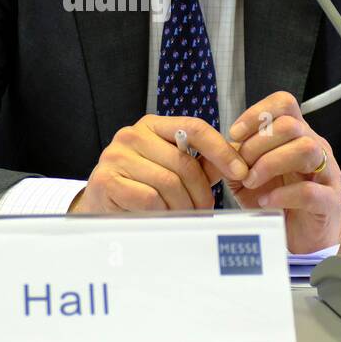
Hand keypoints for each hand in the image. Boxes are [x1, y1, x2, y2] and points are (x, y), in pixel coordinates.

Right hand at [72, 115, 249, 212]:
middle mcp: (132, 135)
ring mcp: (116, 156)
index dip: (221, 150)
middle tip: (205, 208)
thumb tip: (235, 164)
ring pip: (168, 182)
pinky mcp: (106, 180)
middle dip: (201, 192)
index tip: (239, 171)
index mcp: (152, 126)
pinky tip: (161, 215)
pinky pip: (149, 198)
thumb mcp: (171, 168)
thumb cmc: (140, 186)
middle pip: (184, 162)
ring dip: (183, 206)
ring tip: (184, 215)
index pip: (194, 128)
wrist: (100, 203)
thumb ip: (200, 164)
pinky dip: (162, 211)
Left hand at [205, 91, 340, 253]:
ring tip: (252, 182)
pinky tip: (266, 201)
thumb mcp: (250, 176)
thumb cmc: (279, 202)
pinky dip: (282, 195)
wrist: (303, 237)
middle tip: (242, 167)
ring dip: (270, 164)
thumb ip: (235, 159)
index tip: (235, 134)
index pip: (284, 104)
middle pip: (291, 125)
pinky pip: (309, 191)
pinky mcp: (329, 202)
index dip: (258, 113)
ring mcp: (326, 174)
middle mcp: (315, 148)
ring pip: (306, 149)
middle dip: (258, 144)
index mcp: (297, 136)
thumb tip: (217, 148)